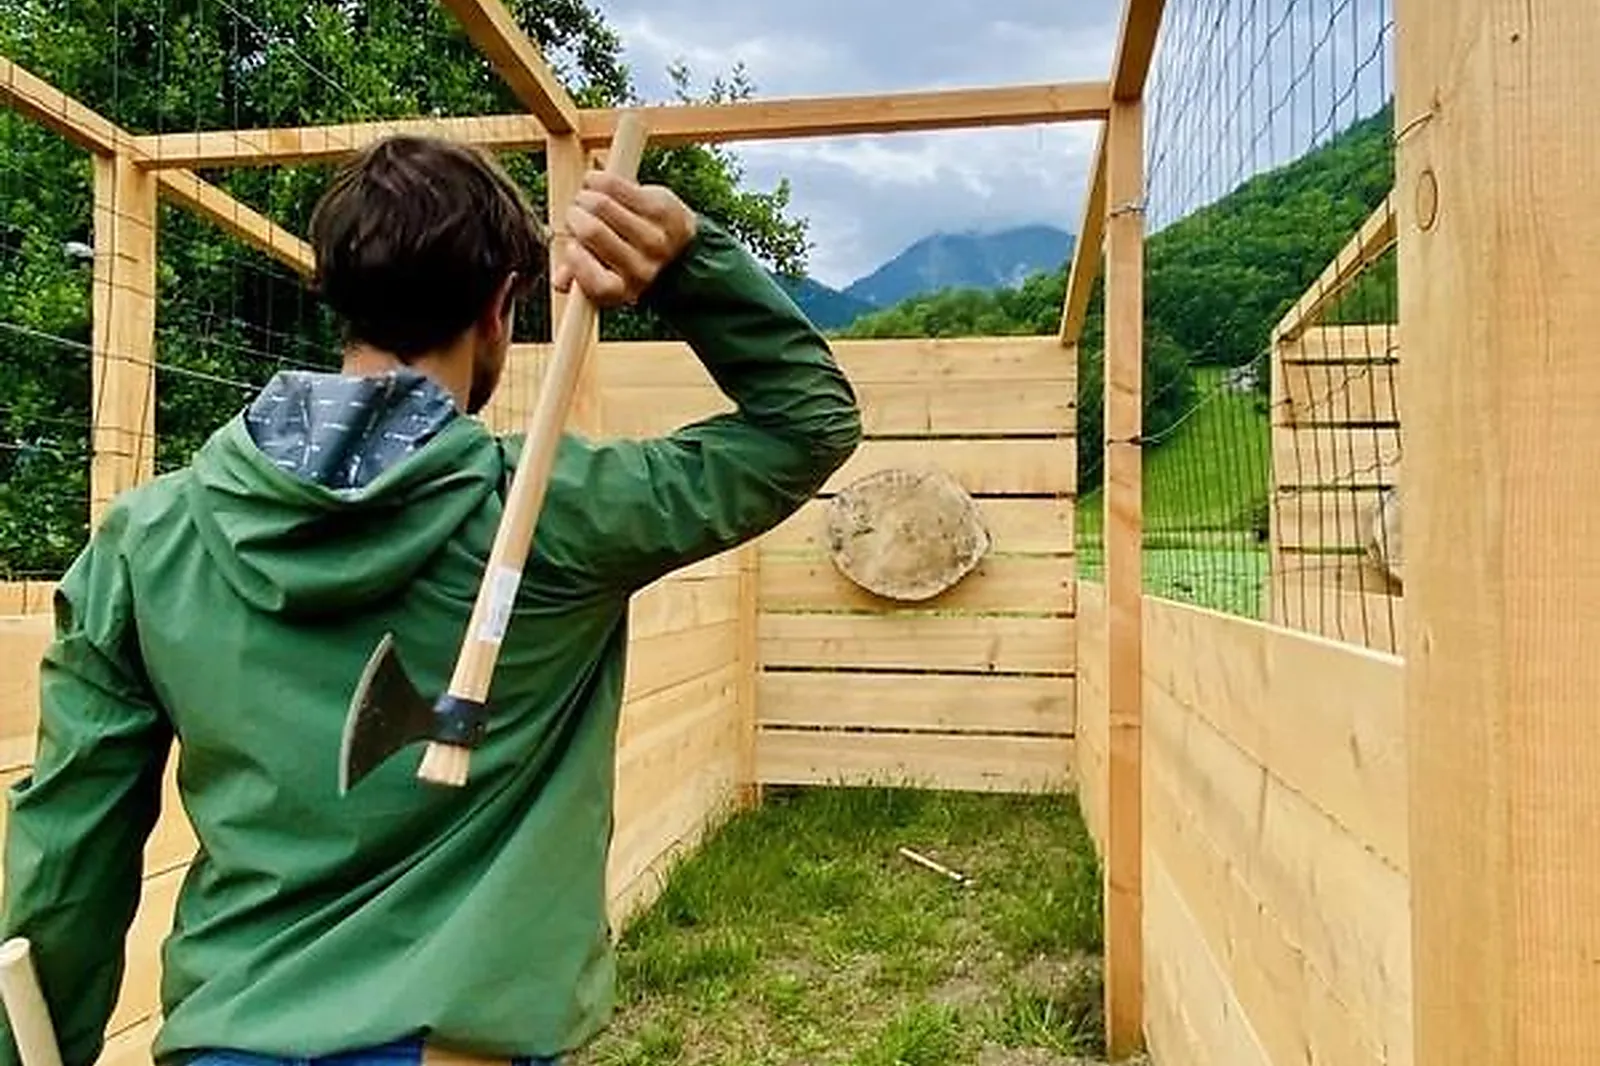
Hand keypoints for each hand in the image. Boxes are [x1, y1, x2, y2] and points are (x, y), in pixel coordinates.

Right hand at [550, 171, 696, 306]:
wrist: (683, 254)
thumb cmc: (631, 264)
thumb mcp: (607, 279)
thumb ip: (580, 279)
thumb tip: (560, 282)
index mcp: (623, 291)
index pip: (594, 279)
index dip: (574, 257)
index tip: (571, 244)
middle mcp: (643, 269)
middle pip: (592, 230)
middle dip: (575, 216)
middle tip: (576, 212)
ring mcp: (656, 239)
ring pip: (602, 204)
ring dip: (586, 195)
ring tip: (587, 197)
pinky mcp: (662, 209)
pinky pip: (618, 186)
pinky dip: (599, 180)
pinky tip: (596, 182)